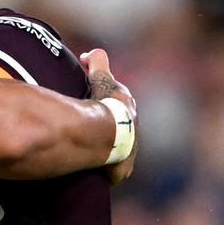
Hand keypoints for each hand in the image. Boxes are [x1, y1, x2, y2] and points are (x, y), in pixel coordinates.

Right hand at [79, 49, 136, 184]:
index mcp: (129, 111)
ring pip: (118, 152)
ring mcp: (129, 153)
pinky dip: (106, 170)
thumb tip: (89, 53)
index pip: (120, 107)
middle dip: (110, 131)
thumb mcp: (101, 78)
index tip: (94, 108)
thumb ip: (98, 62)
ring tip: (90, 154)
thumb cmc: (104, 105)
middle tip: (90, 132)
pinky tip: (95, 171)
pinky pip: (113, 171)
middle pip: (121, 131)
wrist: (107, 134)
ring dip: (107, 153)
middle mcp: (134, 132)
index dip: (108, 106)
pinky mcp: (121, 170)